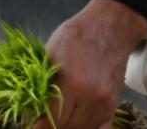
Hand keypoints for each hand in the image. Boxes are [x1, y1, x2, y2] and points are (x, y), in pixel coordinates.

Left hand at [35, 0, 146, 128]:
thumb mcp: (51, 53)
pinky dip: (87, 128)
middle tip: (43, 118)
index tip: (33, 124)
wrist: (109, 27)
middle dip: (52, 125)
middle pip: (67, 128)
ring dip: (69, 126)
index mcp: (72, 85)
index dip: (40, 126)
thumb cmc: (76, 36)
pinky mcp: (114, 105)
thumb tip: (32, 104)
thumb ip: (43, 82)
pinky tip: (77, 123)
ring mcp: (104, 104)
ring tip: (58, 119)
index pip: (52, 120)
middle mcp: (91, 99)